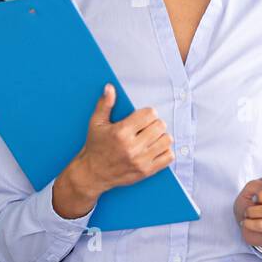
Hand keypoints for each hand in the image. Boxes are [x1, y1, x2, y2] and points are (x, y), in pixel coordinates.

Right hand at [53, 84, 173, 218]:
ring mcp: (140, 160)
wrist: (92, 174)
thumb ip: (104, 104)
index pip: (149, 114)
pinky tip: (156, 148)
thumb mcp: (96, 124)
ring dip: (161, 136)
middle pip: (160, 126)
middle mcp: (132, 147)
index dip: (148, 113)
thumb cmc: (95, 147)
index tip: (143, 116)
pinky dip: (165, 151)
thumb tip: (110, 88)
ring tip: (152, 137)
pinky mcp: (146, 171)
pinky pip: (168, 157)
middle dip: (155, 123)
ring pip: (166, 140)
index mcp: (121, 132)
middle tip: (147, 127)